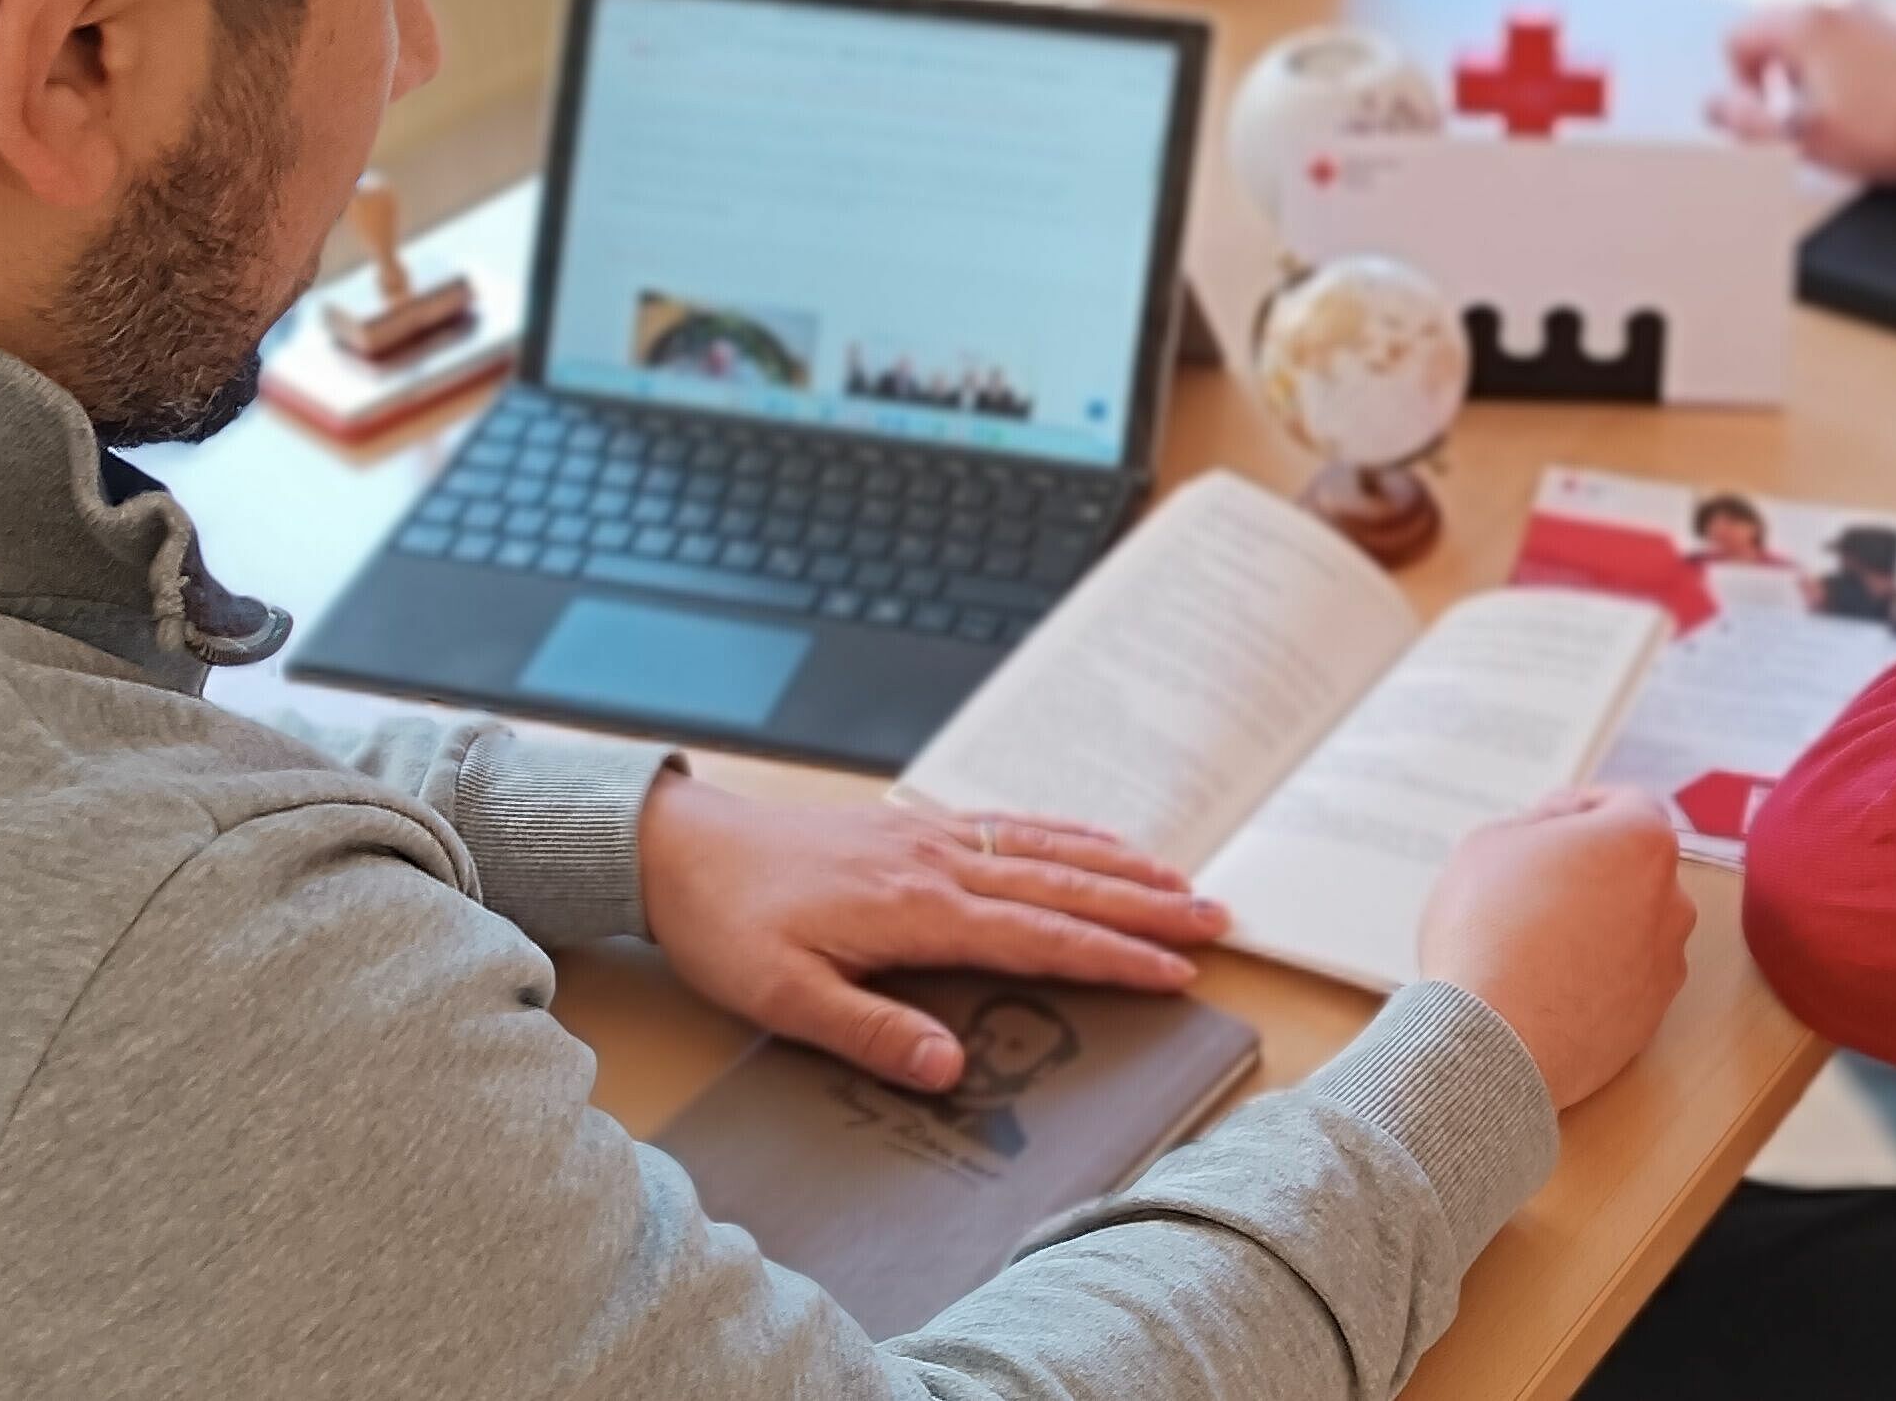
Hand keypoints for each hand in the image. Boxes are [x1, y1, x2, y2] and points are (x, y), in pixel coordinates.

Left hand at [638, 773, 1227, 1091]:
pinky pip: (1010, 825)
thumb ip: (871, 1032)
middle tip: (1217, 919)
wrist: (678, 848)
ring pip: (1047, 847)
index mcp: (917, 908)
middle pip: (1065, 883)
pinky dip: (1067, 832)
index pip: (1040, 935)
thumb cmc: (727, 925)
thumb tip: (951, 1070)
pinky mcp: (914, 825)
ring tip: (1183, 881)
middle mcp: (938, 863)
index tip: (1177, 972)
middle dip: (1146, 904)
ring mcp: (929, 836)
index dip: (1113, 956)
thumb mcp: (782, 997)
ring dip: (1120, 864)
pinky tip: (1095, 840)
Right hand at [1417, 786, 1693, 1109]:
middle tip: (1530, 881)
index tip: (1544, 826)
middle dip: (1589, 865)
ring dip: (1594, 920)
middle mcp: (1671, 901)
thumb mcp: (1492, 840)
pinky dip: (1595, 971)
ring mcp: (1665, 965)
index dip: (1580, 806)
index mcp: (1641, 843)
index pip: (1627, 803)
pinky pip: (1624, 976)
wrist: (1491, 1042)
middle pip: (1632, 866)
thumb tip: (1562, 829)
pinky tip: (1546, 982)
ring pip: (1631, 922)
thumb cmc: (1487, 929)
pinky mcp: (1650, 1020)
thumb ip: (1540, 821)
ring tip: (1533, 939)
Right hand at [1710, 0, 1895, 206]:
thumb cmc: (1893, 131)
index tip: (1767, 116)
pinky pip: (1842, 39)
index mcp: (1805, 22)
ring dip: (1805, 75)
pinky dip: (1837, 68)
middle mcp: (1834, 2)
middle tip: (1799, 119)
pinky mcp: (1893, 24)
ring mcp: (1868, 9)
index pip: (1736, 40)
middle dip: (1772, 78)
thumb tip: (1713, 105)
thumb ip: (1743, 119)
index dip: (1739, 86)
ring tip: (1834, 115)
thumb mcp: (1801, 136)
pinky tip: (1864, 105)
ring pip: (1808, 37)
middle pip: (1770, 34)